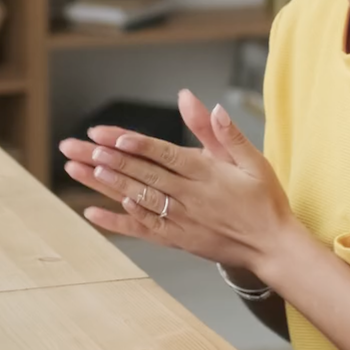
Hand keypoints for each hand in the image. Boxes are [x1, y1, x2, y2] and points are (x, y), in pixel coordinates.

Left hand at [56, 89, 300, 269]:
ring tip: (77, 170)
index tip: (106, 136)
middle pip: (141, 174)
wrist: (273, 246)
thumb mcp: (251, 160)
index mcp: (206, 172)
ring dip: (104, 184)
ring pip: (136, 198)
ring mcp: (181, 219)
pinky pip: (142, 230)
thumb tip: (205, 103)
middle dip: (106, 159)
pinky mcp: (177, 239)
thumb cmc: (264, 199)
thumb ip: (224, 132)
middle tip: (76, 146)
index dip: (134, 145)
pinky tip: (92, 212)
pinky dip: (117, 222)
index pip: (163, 155)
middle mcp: (189, 196)